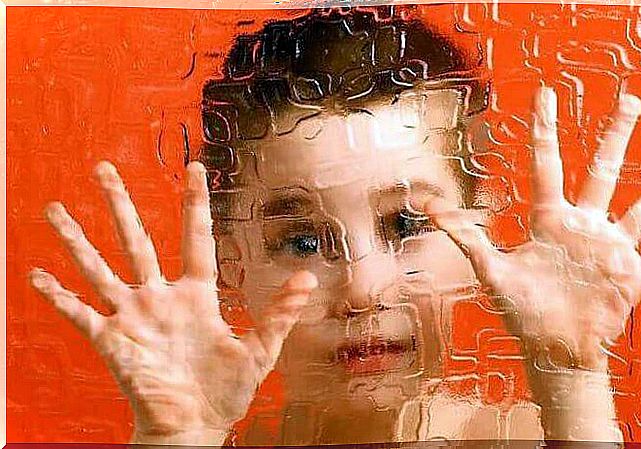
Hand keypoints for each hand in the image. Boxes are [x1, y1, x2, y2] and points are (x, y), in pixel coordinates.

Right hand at [29, 161, 316, 444]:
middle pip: (136, 241)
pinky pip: (80, 314)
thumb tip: (307, 279)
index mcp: (196, 295)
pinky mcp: (112, 342)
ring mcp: (133, 318)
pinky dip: (58, 297)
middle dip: (120, 205)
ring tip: (55, 210)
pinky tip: (36, 275)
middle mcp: (160, 298)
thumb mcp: (259, 351)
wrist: (195, 427)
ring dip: (77, 241)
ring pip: (100, 270)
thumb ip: (279, 314)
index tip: (194, 168)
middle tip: (103, 168)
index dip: (194, 204)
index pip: (194, 238)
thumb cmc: (226, 391)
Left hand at [426, 87, 640, 371]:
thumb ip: (465, 237)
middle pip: (603, 172)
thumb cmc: (521, 311)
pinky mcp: (632, 277)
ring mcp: (611, 250)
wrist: (551, 349)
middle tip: (632, 101)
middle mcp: (584, 227)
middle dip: (617, 136)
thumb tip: (428, 208)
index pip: (548, 165)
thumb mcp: (491, 270)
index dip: (545, 130)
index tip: (546, 95)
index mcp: (550, 221)